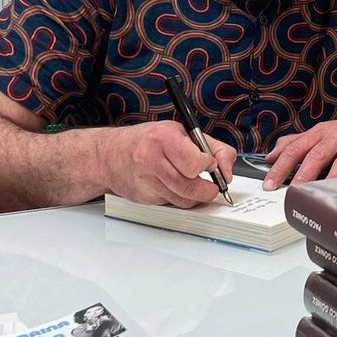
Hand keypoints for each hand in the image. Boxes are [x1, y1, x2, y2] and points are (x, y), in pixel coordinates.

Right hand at [100, 121, 236, 208]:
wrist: (109, 155)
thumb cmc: (147, 140)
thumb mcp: (181, 132)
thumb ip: (212, 147)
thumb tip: (227, 168)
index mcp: (163, 138)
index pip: (197, 163)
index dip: (209, 166)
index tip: (209, 164)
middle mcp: (152, 159)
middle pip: (192, 187)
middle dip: (207, 189)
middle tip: (211, 184)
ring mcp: (146, 181)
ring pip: (184, 200)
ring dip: (195, 196)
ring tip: (194, 184)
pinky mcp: (144, 197)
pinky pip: (172, 204)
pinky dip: (179, 199)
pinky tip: (174, 187)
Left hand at [262, 113, 336, 189]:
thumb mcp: (323, 132)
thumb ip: (297, 143)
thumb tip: (271, 155)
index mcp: (322, 133)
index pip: (296, 148)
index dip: (281, 166)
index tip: (269, 183)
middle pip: (317, 154)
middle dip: (301, 174)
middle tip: (290, 191)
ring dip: (329, 177)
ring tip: (318, 193)